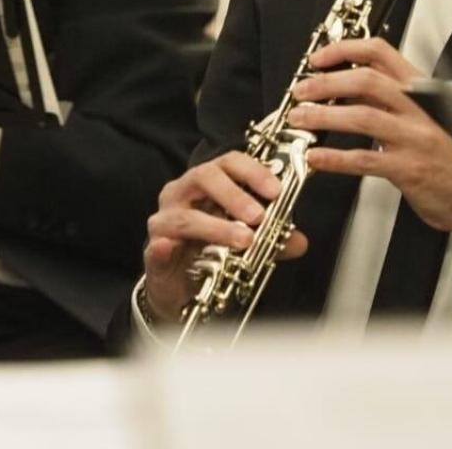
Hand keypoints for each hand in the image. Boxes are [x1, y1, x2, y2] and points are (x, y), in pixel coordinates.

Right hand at [142, 151, 309, 322]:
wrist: (178, 286)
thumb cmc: (208, 251)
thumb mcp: (245, 242)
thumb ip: (271, 239)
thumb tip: (298, 241)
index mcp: (205, 185)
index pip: (228, 163)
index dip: (252, 171)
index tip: (276, 190)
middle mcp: (182, 195)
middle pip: (203, 177)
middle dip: (233, 195)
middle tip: (258, 216)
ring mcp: (164, 221)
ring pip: (185, 216)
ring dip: (216, 228)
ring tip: (242, 240)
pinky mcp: (153, 251)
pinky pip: (155, 248)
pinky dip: (162, 248)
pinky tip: (169, 248)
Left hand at [289, 38, 451, 233]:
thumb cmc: (448, 154)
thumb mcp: (420, 115)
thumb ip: (386, 99)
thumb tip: (341, 85)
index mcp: (419, 90)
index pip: (381, 53)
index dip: (344, 50)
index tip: (318, 59)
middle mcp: (418, 108)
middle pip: (367, 80)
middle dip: (326, 83)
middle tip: (301, 92)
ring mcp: (415, 137)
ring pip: (363, 116)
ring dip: (324, 117)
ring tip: (300, 120)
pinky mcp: (410, 168)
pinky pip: (366, 159)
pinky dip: (336, 158)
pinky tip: (316, 157)